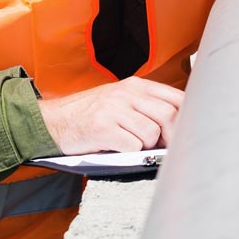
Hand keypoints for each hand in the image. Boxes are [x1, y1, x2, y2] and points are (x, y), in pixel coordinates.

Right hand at [38, 77, 183, 154]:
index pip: (177, 98)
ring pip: (152, 133)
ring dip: (147, 146)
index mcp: (136, 85)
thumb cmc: (90, 114)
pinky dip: (130, 153)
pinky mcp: (102, 128)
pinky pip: (132, 146)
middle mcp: (126, 93)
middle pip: (169, 115)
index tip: (183, 133)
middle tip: (161, 147)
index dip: (185, 119)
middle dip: (170, 137)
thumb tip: (179, 127)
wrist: (53, 120)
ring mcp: (113, 109)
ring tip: (132, 145)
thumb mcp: (121, 100)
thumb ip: (148, 106)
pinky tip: (119, 148)